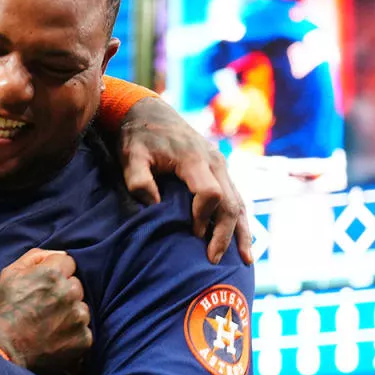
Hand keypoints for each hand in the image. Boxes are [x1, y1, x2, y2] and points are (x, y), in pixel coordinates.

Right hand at [0, 249, 90, 374]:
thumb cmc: (5, 310)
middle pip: (76, 285)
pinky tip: (57, 336)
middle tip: (46, 306)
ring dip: (71, 312)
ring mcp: (78, 317)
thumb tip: (58, 254)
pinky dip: (74, 333)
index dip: (56, 273)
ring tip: (50, 323)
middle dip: (64, 292)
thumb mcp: (10, 273)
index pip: (68, 262)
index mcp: (52, 274)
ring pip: (82, 307)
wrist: (4, 350)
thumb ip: (36, 256)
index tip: (45, 286)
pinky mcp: (84, 339)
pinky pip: (84, 329)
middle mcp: (69, 293)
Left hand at [118, 96, 253, 265]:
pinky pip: (237, 199)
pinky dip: (240, 222)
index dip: (204, 216)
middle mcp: (215, 163)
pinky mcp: (221, 172)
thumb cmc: (138, 138)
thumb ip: (139, 180)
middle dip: (225, 234)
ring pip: (239, 203)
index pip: (211, 193)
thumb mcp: (130, 155)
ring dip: (241, 232)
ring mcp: (221, 167)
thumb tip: (154, 206)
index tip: (192, 233)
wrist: (150, 113)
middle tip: (213, 261)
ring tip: (244, 261)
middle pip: (231, 203)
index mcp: (194, 159)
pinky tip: (243, 243)